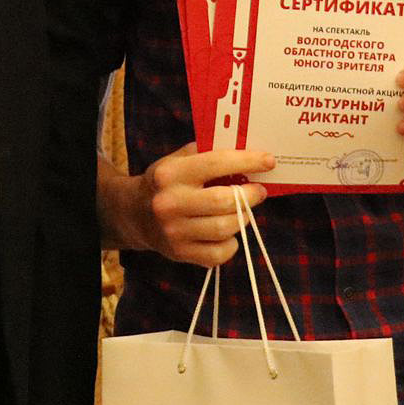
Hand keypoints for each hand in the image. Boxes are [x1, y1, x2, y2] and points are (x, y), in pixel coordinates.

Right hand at [111, 143, 272, 266]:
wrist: (134, 214)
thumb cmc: (166, 183)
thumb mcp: (177, 160)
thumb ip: (206, 153)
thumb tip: (246, 151)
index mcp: (170, 174)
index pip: (215, 163)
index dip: (247, 161)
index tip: (268, 161)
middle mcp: (169, 203)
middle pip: (224, 201)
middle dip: (250, 195)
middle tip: (259, 191)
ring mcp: (174, 231)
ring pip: (225, 229)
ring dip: (242, 218)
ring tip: (242, 210)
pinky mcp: (180, 254)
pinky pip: (220, 253)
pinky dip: (231, 243)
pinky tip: (227, 233)